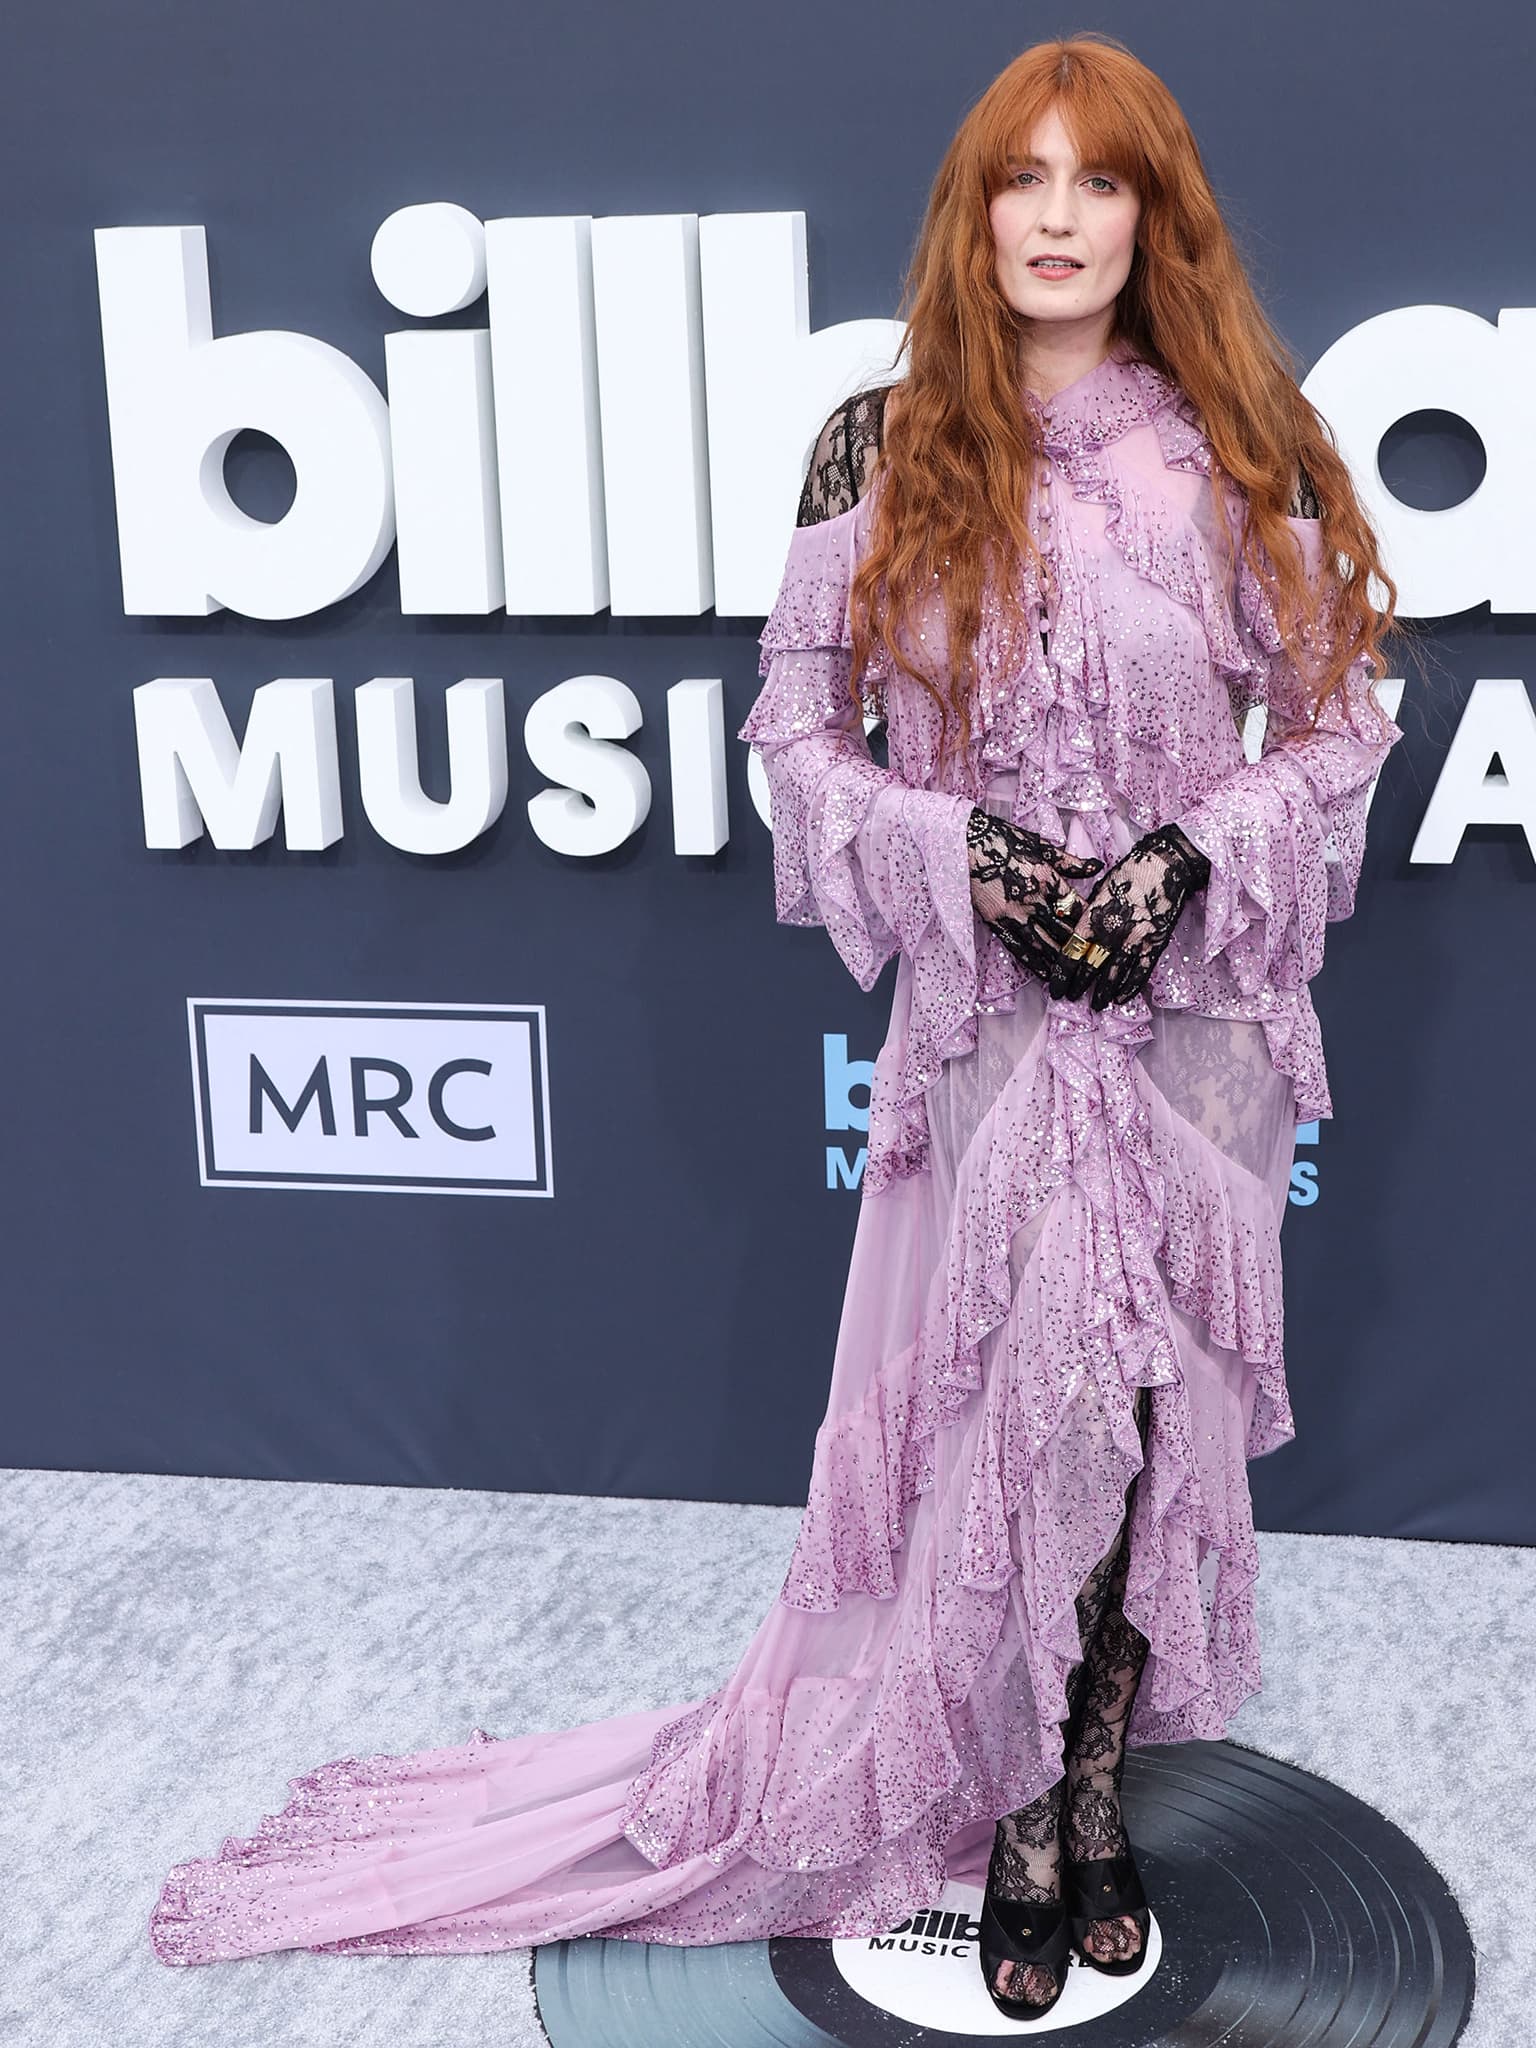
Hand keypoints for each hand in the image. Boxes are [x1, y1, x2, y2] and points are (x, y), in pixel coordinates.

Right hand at [966, 807, 1104, 982]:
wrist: (965, 844)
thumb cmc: (1004, 840)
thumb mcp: (1041, 846)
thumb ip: (1070, 861)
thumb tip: (1098, 866)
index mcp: (1048, 878)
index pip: (1077, 908)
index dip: (1092, 924)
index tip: (1105, 937)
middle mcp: (1034, 899)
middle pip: (1064, 931)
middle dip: (1082, 949)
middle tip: (1097, 965)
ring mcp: (1014, 913)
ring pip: (1044, 944)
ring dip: (1060, 962)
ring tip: (1076, 976)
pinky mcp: (997, 921)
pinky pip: (1019, 947)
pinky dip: (1034, 963)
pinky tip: (1045, 973)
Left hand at [1046, 823, 1211, 1008]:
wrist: (1165, 866)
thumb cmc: (1129, 874)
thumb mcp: (1099, 890)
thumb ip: (1086, 913)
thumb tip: (1070, 929)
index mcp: (1094, 916)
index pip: (1072, 952)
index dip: (1062, 973)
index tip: (1055, 986)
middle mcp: (1112, 931)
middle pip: (1090, 967)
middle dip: (1078, 985)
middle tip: (1070, 997)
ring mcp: (1134, 940)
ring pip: (1114, 974)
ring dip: (1102, 992)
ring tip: (1095, 1004)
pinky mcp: (1154, 943)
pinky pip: (1140, 972)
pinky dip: (1130, 987)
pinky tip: (1121, 998)